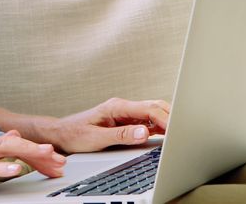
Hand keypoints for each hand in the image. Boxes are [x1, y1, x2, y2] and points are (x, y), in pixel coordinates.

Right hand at [0, 130, 64, 199]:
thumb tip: (12, 137)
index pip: (15, 143)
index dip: (37, 152)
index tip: (54, 162)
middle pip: (15, 143)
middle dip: (40, 152)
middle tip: (60, 162)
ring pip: (4, 148)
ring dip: (28, 153)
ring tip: (47, 158)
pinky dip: (1, 167)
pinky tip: (15, 170)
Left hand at [44, 97, 170, 153]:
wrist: (61, 134)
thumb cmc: (75, 134)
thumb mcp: (97, 138)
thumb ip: (121, 135)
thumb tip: (143, 132)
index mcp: (117, 107)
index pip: (148, 109)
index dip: (165, 119)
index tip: (176, 130)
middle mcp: (123, 107)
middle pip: (155, 107)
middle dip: (171, 117)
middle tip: (184, 130)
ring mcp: (125, 114)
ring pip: (153, 113)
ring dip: (167, 121)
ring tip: (180, 132)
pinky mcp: (125, 122)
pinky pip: (147, 122)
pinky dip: (159, 127)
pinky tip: (166, 135)